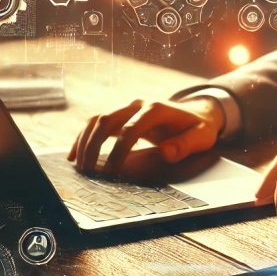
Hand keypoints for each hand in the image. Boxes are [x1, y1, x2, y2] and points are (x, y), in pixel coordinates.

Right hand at [68, 97, 224, 174]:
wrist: (198, 113)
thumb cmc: (199, 128)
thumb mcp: (201, 137)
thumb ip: (186, 145)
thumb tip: (167, 153)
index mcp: (156, 109)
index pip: (131, 128)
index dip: (119, 150)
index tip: (112, 170)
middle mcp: (138, 104)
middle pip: (107, 119)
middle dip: (94, 145)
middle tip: (87, 171)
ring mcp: (128, 108)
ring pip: (98, 120)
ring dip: (85, 141)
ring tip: (78, 166)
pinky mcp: (122, 115)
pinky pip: (97, 123)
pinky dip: (84, 137)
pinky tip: (75, 154)